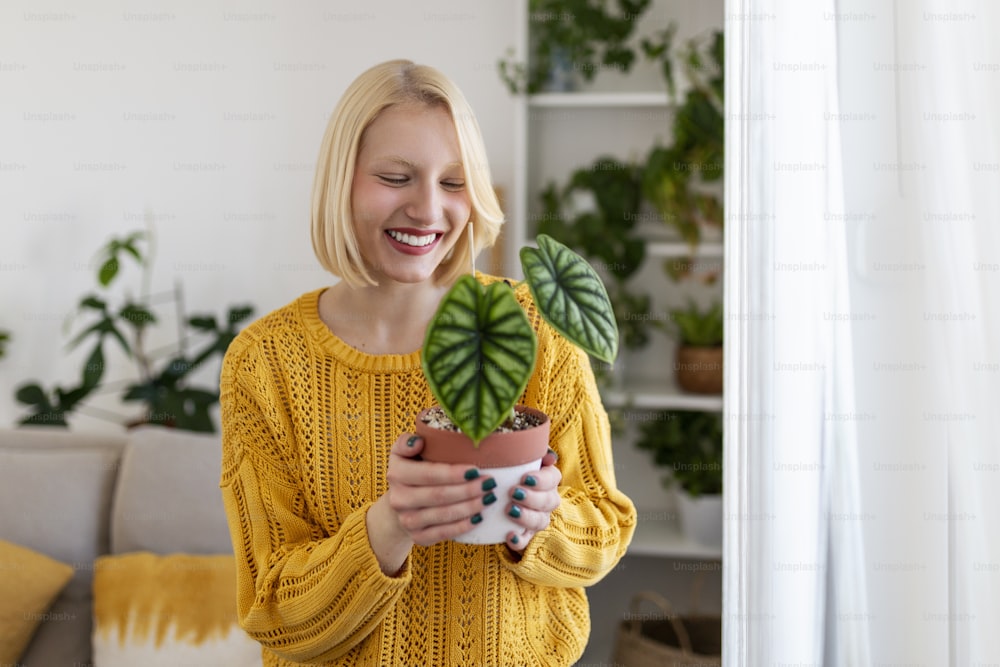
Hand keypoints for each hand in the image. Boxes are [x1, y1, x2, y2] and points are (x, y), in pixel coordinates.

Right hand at [379, 433, 492, 547]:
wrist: (399, 503)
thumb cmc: (411, 470)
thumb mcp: (403, 452)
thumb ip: (408, 442)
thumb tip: (419, 441)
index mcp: (397, 473)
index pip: (428, 474)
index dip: (453, 473)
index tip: (476, 469)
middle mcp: (399, 499)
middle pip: (439, 496)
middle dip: (468, 490)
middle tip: (489, 483)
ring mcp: (407, 521)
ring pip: (444, 515)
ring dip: (470, 507)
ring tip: (489, 497)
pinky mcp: (418, 537)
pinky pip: (444, 533)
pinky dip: (463, 526)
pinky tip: (479, 517)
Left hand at [504, 449, 560, 552]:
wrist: (492, 492)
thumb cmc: (507, 469)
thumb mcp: (515, 457)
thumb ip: (530, 450)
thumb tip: (548, 455)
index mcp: (547, 478)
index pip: (553, 478)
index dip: (542, 479)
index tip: (524, 478)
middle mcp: (547, 499)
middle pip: (549, 500)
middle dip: (533, 498)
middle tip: (514, 493)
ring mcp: (538, 518)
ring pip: (541, 521)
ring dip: (527, 517)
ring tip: (510, 511)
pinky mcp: (526, 535)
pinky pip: (526, 541)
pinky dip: (519, 541)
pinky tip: (509, 536)